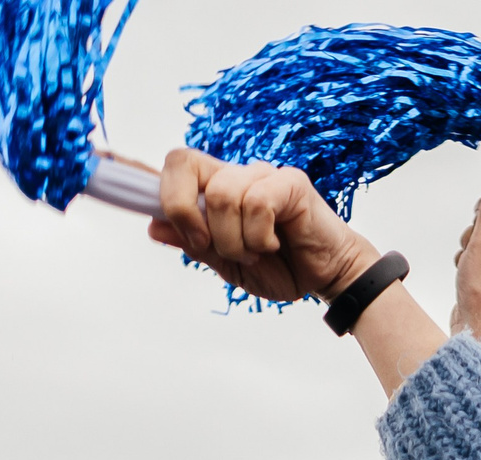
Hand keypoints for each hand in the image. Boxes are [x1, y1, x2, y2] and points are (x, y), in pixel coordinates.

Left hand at [147, 153, 376, 305]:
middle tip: (206, 245)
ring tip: (253, 254)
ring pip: (221, 194)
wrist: (327, 278)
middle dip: (184, 209)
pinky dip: (258, 236)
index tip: (163, 221)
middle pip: (183, 161)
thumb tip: (153, 226)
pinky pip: (256, 202)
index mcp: (216, 190)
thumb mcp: (227, 264)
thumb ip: (194, 244)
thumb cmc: (281, 268)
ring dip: (232, 239)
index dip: (154, 187)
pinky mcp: (289, 182)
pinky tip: (274, 245)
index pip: (175, 167)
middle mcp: (236, 174)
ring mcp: (262, 175)